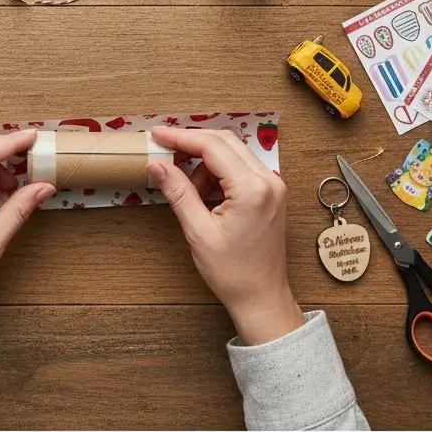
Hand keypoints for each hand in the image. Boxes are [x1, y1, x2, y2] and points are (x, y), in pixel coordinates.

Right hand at [148, 127, 302, 345]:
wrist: (261, 297)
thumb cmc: (233, 273)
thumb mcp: (198, 232)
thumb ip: (178, 192)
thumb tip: (157, 165)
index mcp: (252, 189)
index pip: (212, 146)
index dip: (181, 137)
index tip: (157, 134)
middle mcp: (269, 181)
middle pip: (224, 142)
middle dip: (191, 145)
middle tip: (164, 152)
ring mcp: (273, 186)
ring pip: (232, 153)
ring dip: (205, 163)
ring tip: (189, 191)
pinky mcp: (271, 192)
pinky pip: (241, 168)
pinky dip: (218, 173)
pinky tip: (205, 195)